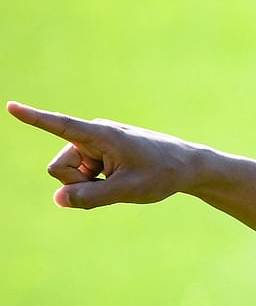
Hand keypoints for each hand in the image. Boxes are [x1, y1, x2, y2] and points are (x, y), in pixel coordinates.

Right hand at [8, 101, 195, 208]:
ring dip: (89, 184)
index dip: (34, 118)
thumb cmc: (162, 174)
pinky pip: (82, 174)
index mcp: (101, 135)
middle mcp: (93, 134)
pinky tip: (120, 179)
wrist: (187, 167)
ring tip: (121, 180)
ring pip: (69, 174)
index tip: (10, 106)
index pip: (61, 126)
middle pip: (59, 169)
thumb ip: (91, 197)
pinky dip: (96, 182)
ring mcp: (95, 143)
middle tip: (113, 184)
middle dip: (77, 183)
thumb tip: (58, 199)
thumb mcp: (128, 191)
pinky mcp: (99, 151)